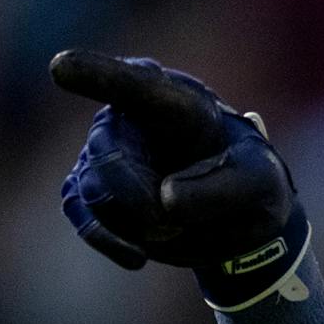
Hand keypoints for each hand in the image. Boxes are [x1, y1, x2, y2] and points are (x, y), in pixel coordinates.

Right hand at [50, 50, 304, 306]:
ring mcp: (102, 152)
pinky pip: (83, 216)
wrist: (235, 212)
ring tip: (175, 226)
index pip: (134, 86)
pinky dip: (111, 241)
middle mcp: (127, 117)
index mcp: (172, 99)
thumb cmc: (248, 179)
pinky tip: (137, 256)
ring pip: (94, 192)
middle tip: (176, 218)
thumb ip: (225, 188)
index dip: (98, 75)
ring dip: (138, 223)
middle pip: (108, 156)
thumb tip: (165, 200)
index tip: (61, 66)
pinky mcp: (91, 190)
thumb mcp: (261, 184)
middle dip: (142, 200)